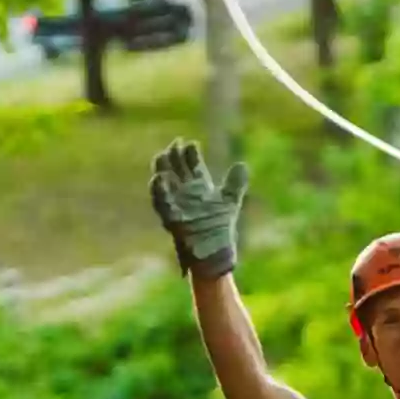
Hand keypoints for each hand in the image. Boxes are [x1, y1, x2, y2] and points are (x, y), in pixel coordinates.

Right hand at [149, 139, 249, 278]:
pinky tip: (158, 178)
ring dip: (161, 170)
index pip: (191, 166)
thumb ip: (234, 184)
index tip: (190, 143)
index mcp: (199, 188)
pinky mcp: (172, 219)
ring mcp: (177, 206)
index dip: (189, 154)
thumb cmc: (219, 230)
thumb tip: (241, 165)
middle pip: (175, 170)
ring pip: (163, 184)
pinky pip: (162, 203)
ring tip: (162, 155)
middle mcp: (185, 194)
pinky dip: (159, 191)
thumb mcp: (229, 203)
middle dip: (173, 157)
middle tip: (174, 144)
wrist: (216, 255)